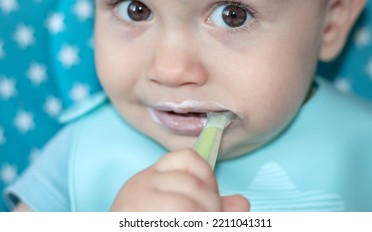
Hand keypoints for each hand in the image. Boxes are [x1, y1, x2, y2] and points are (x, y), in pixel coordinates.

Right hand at [110, 149, 248, 211]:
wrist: (117, 229)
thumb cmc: (150, 221)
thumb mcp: (179, 212)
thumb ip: (209, 206)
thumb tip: (242, 204)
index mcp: (151, 177)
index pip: (188, 158)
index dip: (208, 177)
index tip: (212, 199)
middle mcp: (141, 184)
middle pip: (192, 184)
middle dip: (211, 206)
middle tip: (210, 219)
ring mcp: (134, 204)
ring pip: (185, 206)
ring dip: (202, 218)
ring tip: (198, 224)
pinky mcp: (132, 218)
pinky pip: (177, 216)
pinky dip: (193, 222)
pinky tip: (185, 224)